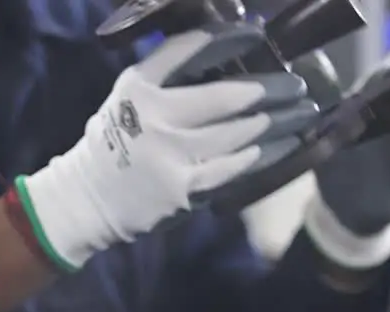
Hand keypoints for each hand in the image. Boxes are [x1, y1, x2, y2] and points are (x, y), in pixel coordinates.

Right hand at [19, 24, 317, 271]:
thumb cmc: (115, 144)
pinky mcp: (184, 188)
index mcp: (139, 85)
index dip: (229, 38)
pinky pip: (235, 168)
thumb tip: (226, 59)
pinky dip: (264, 155)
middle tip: (296, 85)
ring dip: (278, 122)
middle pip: (226, 95)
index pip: (190, 49)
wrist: (88, 199)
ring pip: (239, 134)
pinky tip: (284, 145)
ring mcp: (171, 154)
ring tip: (302, 113)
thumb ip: (167, 78)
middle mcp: (156, 115)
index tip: (257, 34)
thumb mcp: (129, 98)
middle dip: (269, 89)